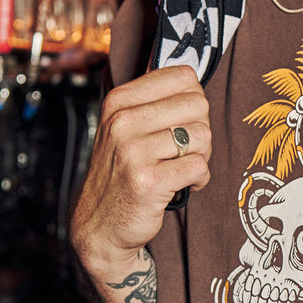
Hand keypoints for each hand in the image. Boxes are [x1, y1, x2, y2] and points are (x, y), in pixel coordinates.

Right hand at [70, 65, 211, 280]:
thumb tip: (193, 76)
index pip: (184, 76)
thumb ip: (154, 102)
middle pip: (198, 105)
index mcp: (119, 101)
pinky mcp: (149, 181)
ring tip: (182, 168)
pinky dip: (200, 179)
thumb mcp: (125, 128)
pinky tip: (184, 185)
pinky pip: (200, 167)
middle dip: (202, 129)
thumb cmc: (121, 174)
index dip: (194, 100)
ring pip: (203, 136)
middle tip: (187, 150)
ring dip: (202, 156)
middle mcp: (123, 122)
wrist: (99, 226)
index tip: (184, 120)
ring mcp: (134, 151)